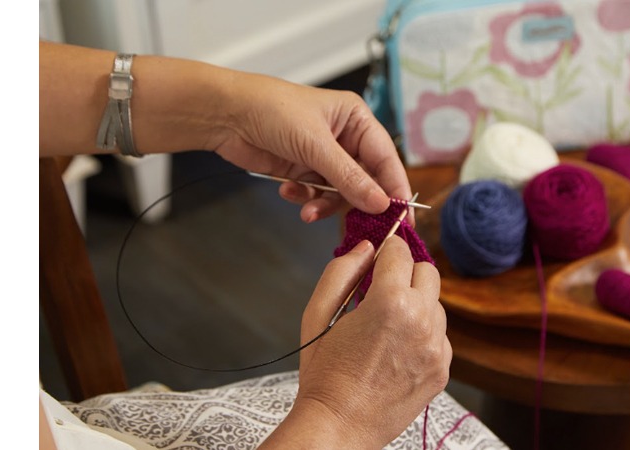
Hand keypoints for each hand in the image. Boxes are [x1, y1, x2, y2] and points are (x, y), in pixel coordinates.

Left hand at [214, 73, 411, 222]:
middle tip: (357, 225)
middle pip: (365, 181)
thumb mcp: (316, 145)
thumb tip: (381, 204)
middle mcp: (344, 138)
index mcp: (356, 120)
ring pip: (340, 192)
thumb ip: (349, 177)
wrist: (226, 115)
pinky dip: (305, 199)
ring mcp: (322, 156)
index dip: (395, 189)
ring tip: (308, 211)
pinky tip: (289, 192)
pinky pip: (316, 194)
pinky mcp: (302, 170)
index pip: (385, 159)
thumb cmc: (272, 111)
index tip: (403, 218)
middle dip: (355, 202)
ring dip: (324, 203)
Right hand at [262, 237, 448, 447]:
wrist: (339, 425)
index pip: (400, 251)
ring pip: (436, 304)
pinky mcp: (443, 369)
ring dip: (417, 304)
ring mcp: (437, 347)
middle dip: (406, 272)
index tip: (380, 254)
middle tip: (383, 288)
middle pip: (428, 270)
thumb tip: (366, 247)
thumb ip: (341, 272)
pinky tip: (397, 350)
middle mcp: (421, 320)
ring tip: (388, 326)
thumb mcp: (317, 314)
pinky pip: (440, 336)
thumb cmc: (324, 374)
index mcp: (390, 301)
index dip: (387, 248)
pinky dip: (423, 335)